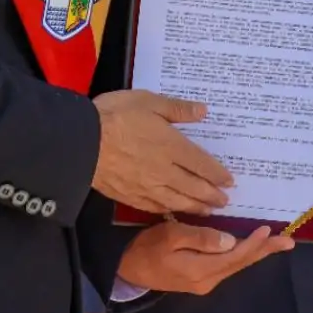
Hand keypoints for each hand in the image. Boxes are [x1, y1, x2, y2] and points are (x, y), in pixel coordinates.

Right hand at [92, 89, 231, 215]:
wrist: (82, 143)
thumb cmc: (115, 116)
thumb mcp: (148, 101)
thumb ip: (176, 109)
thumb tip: (202, 111)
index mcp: (172, 146)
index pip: (202, 164)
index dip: (218, 174)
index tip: (230, 181)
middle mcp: (165, 171)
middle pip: (194, 187)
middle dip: (212, 195)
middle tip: (225, 201)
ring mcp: (147, 187)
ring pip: (178, 201)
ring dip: (196, 206)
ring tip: (207, 210)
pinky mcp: (130, 196)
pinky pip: (157, 207)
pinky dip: (171, 211)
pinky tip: (175, 211)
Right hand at [117, 220, 293, 295]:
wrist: (127, 270)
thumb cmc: (146, 248)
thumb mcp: (169, 236)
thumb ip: (200, 237)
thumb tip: (230, 241)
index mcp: (201, 269)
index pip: (235, 255)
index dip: (254, 242)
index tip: (269, 229)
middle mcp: (208, 280)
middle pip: (242, 263)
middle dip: (265, 251)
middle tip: (289, 242)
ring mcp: (205, 283)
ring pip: (236, 265)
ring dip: (256, 253)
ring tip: (276, 243)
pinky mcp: (200, 280)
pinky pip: (227, 266)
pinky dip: (242, 255)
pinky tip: (250, 249)